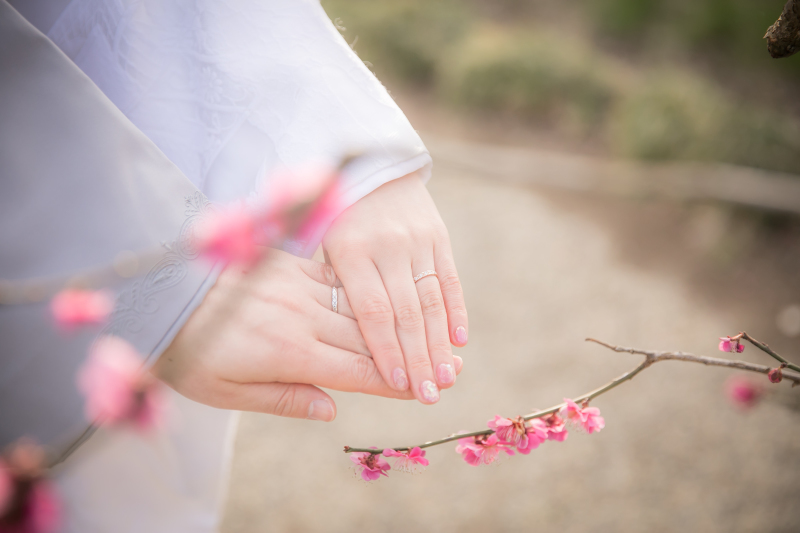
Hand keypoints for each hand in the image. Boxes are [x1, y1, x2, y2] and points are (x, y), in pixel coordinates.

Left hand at [154, 250, 461, 420]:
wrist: (157, 294)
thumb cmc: (187, 352)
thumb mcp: (226, 392)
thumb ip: (284, 399)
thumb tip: (331, 410)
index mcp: (290, 353)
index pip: (356, 370)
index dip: (396, 380)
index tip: (428, 387)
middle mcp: (303, 317)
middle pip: (370, 339)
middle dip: (413, 353)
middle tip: (450, 364)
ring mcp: (299, 286)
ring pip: (362, 308)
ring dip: (401, 323)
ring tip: (434, 332)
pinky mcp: (290, 266)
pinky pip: (339, 279)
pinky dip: (368, 290)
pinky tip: (392, 292)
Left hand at [322, 172, 467, 404]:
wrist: (368, 163)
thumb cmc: (331, 215)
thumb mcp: (318, 246)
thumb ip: (329, 290)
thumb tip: (348, 341)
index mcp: (349, 252)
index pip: (373, 313)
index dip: (387, 351)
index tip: (398, 386)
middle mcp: (386, 247)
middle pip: (406, 313)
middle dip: (419, 358)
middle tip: (429, 396)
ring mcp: (415, 240)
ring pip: (431, 300)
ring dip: (441, 343)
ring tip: (448, 378)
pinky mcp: (437, 235)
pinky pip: (449, 278)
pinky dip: (456, 310)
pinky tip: (460, 340)